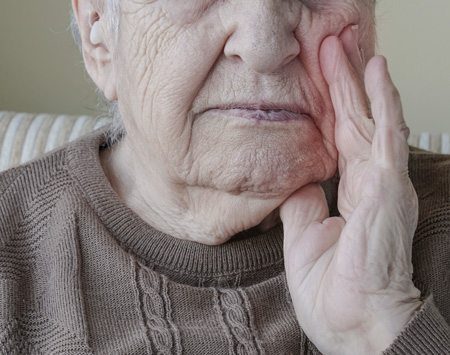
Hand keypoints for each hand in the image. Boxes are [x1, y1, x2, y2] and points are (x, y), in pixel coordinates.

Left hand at [280, 26, 422, 353]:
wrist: (353, 325)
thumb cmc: (333, 292)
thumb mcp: (304, 240)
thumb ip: (303, 205)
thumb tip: (297, 182)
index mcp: (349, 196)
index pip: (340, 140)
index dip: (331, 108)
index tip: (319, 79)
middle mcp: (369, 184)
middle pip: (354, 122)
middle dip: (342, 84)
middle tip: (332, 47)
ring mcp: (382, 184)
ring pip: (370, 120)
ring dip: (359, 82)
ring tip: (350, 47)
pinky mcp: (387, 189)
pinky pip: (384, 136)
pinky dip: (382, 103)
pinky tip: (377, 75)